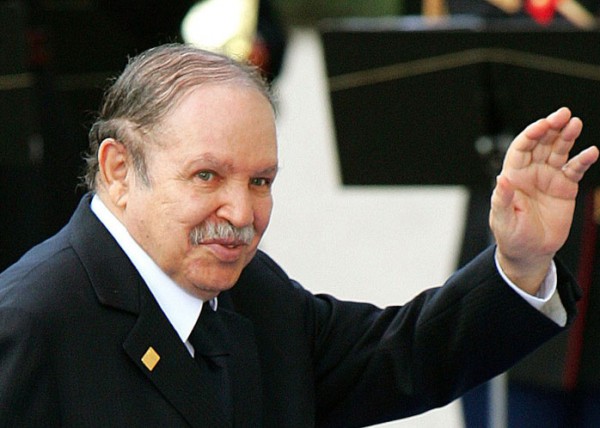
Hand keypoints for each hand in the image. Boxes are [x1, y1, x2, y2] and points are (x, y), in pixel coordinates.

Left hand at [490, 107, 598, 293]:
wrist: (530, 252)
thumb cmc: (511, 236)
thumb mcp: (503, 220)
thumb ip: (503, 199)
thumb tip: (501, 179)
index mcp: (514, 175)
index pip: (521, 148)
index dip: (531, 134)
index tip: (544, 124)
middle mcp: (531, 172)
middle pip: (542, 143)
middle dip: (551, 127)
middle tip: (563, 114)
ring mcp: (549, 178)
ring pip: (559, 151)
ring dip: (567, 137)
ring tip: (576, 123)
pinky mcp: (565, 188)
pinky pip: (575, 169)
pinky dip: (583, 160)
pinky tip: (591, 152)